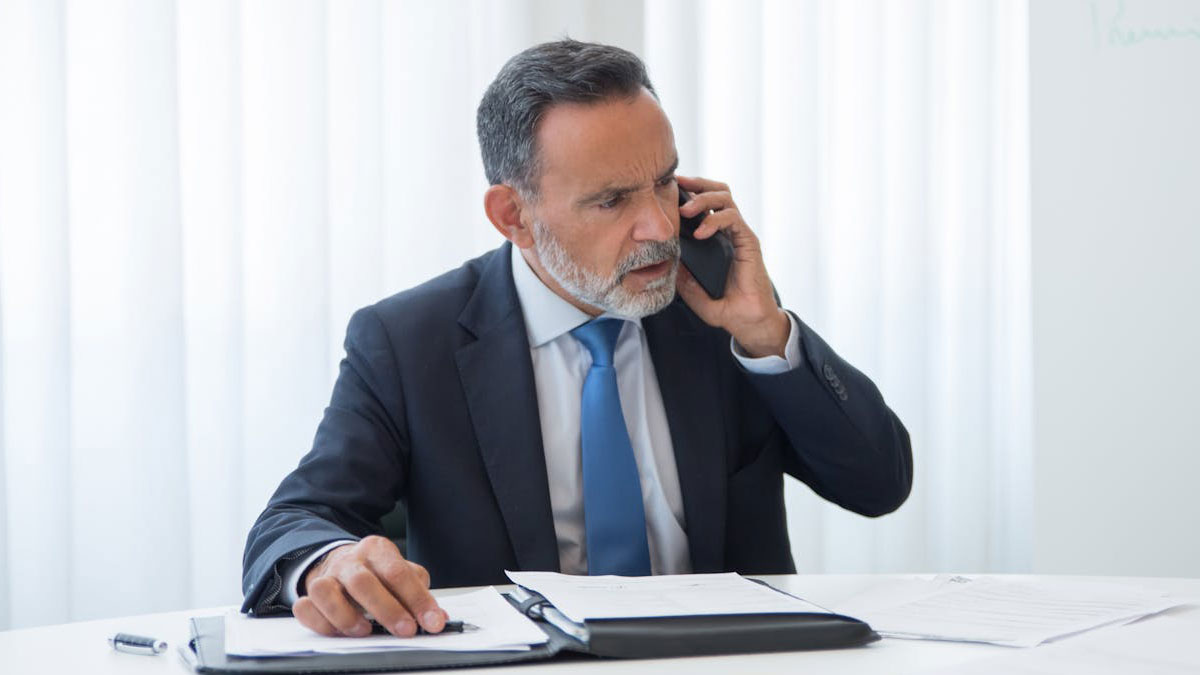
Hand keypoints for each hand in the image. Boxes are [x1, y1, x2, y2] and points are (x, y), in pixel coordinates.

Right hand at [293, 536, 447, 637]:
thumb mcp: (400, 573)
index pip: (398, 572)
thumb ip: (417, 592)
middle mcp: (350, 561)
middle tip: (406, 630)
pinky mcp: (308, 593)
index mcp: (377, 550)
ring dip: (346, 616)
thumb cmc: (376, 573)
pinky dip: (319, 622)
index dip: (418, 599)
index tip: (433, 621)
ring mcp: (327, 576)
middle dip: (387, 609)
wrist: (340, 561)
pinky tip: (337, 631)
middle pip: (364, 582)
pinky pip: (305, 607)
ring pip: (326, 592)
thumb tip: (436, 615)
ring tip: (365, 631)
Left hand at [674, 176, 788, 357]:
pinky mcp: (748, 242)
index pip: (705, 204)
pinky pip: (733, 219)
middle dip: (697, 183)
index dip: (689, 192)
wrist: (749, 322)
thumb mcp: (694, 293)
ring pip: (725, 198)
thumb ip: (682, 278)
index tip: (668, 189)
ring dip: (703, 198)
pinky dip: (715, 220)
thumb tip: (665, 260)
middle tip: (677, 185)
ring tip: (686, 210)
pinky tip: (701, 232)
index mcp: (716, 238)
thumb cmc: (726, 308)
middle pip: (718, 191)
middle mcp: (729, 231)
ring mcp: (739, 235)